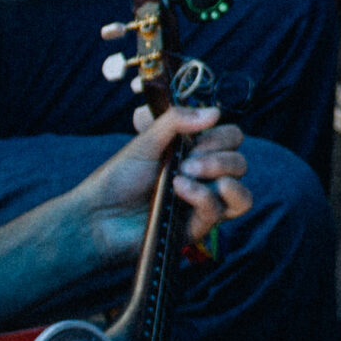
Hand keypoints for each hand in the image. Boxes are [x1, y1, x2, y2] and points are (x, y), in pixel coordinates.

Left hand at [69, 104, 251, 260]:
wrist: (98, 216)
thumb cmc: (118, 178)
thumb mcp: (146, 141)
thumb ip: (177, 121)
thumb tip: (215, 112)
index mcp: (196, 154)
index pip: (232, 139)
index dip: (219, 135)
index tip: (192, 139)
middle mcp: (205, 180)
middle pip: (240, 162)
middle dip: (218, 157)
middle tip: (186, 162)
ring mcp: (203, 205)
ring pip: (243, 194)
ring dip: (221, 175)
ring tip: (190, 173)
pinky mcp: (197, 228)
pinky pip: (221, 210)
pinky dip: (203, 195)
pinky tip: (180, 190)